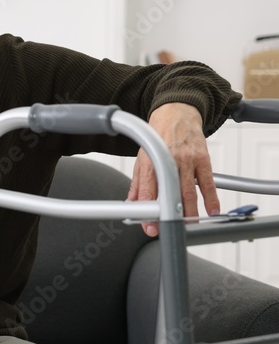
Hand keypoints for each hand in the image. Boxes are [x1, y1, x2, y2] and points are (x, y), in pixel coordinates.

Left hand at [128, 103, 219, 235]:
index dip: (148, 211)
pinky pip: (208, 182)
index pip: (147, 191)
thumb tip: (131, 205)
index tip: (150, 227)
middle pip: (169, 192)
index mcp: (150, 162)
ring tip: (188, 225)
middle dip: (169, 214)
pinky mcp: (203, 159)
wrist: (176, 113)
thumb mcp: (142, 158)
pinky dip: (211, 198)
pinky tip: (211, 211)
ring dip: (189, 211)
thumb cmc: (158, 136)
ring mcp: (187, 160)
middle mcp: (168, 161)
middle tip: (169, 230)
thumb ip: (138, 184)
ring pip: (188, 190)